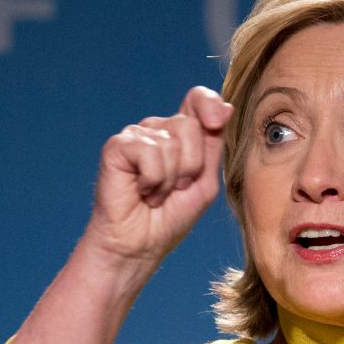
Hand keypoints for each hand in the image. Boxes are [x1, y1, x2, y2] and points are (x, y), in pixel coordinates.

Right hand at [81, 86, 232, 286]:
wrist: (142, 244)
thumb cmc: (172, 216)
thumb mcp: (205, 180)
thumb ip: (214, 144)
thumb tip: (226, 107)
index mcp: (181, 134)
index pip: (198, 99)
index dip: (209, 103)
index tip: (217, 121)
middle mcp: (158, 129)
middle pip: (190, 124)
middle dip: (192, 165)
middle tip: (177, 188)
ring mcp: (136, 135)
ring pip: (171, 142)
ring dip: (171, 179)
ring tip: (156, 193)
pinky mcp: (117, 146)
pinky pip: (149, 152)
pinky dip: (153, 180)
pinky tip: (141, 191)